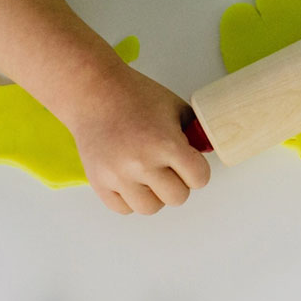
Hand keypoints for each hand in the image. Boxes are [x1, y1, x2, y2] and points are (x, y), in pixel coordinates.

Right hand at [65, 63, 209, 214]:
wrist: (93, 91)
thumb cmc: (136, 96)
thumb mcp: (177, 108)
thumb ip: (196, 133)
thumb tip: (207, 154)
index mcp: (165, 143)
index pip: (199, 179)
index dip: (198, 170)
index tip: (189, 161)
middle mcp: (141, 163)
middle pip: (177, 198)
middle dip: (178, 183)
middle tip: (169, 166)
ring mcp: (117, 176)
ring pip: (151, 208)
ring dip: (155, 195)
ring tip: (150, 174)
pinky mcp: (98, 182)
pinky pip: (124, 208)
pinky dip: (130, 198)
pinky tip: (131, 178)